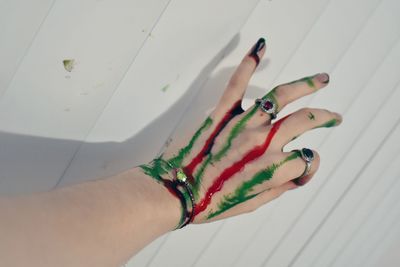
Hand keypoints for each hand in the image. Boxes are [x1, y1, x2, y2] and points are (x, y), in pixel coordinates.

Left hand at [140, 38, 341, 225]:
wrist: (177, 193)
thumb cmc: (212, 202)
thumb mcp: (254, 203)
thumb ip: (281, 187)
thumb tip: (298, 173)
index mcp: (273, 168)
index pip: (307, 159)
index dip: (308, 167)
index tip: (300, 169)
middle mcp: (263, 142)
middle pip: (305, 120)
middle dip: (324, 117)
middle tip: (334, 116)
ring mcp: (243, 124)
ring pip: (281, 96)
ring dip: (306, 84)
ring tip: (322, 79)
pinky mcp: (222, 114)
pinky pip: (237, 84)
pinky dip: (248, 63)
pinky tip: (260, 47)